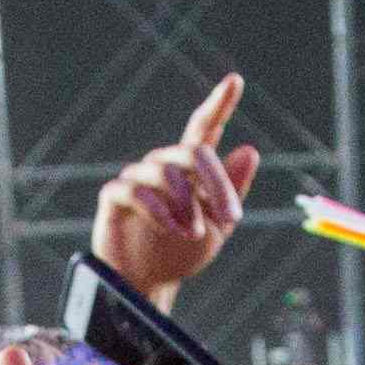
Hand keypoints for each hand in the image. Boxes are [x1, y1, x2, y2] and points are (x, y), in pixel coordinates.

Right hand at [88, 75, 259, 303]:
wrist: (149, 284)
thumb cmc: (182, 252)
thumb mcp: (217, 225)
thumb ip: (231, 190)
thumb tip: (250, 150)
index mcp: (190, 169)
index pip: (205, 128)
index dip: (219, 103)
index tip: (235, 80)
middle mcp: (164, 166)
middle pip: (192, 152)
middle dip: (216, 183)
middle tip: (230, 218)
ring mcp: (138, 178)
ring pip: (166, 172)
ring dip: (186, 204)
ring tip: (192, 233)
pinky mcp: (115, 197)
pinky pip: (136, 191)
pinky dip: (158, 211)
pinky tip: (171, 229)